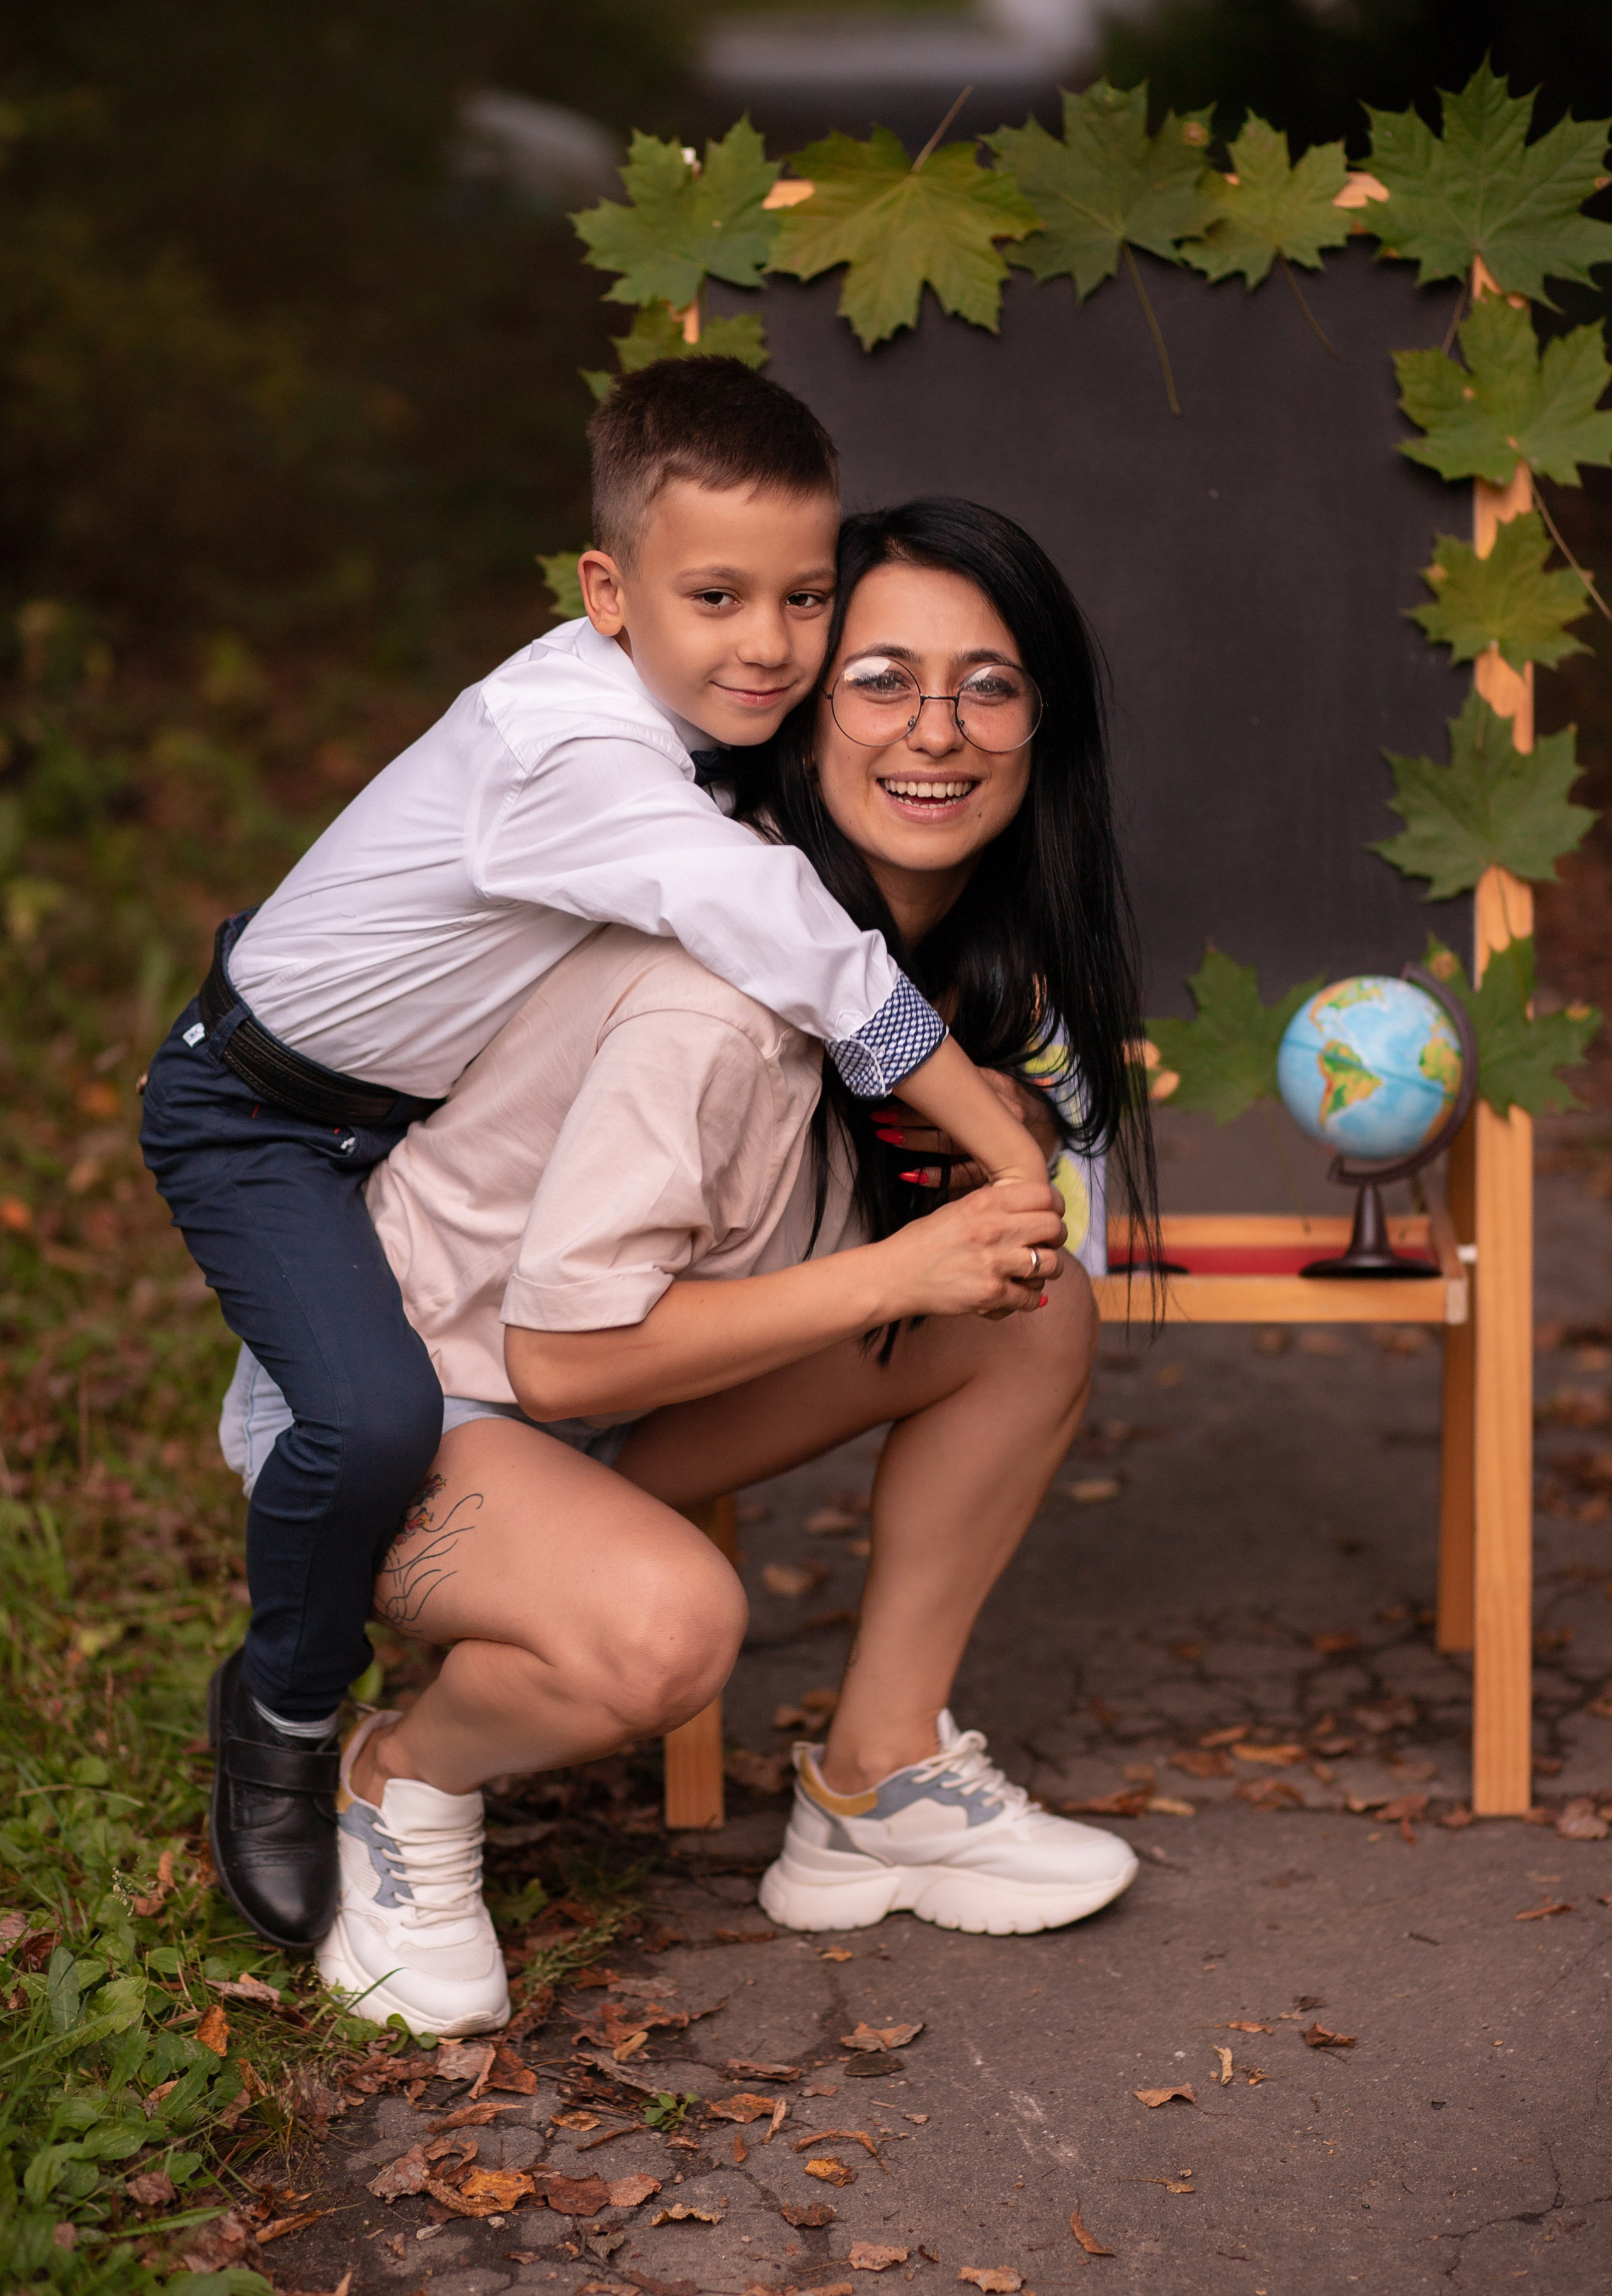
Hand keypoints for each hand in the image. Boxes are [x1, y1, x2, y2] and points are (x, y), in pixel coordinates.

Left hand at [871, 1071, 1058, 1196]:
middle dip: (910, 1116)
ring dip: (915, 1140)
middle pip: (949, 1114)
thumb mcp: (992, 1078)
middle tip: (879, 1118)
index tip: (889, 1088)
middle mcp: (1002, 1114)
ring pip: (950, 1143)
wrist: (1043, 1131)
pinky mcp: (995, 1171)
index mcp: (1000, 1086)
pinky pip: (961, 1176)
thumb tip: (922, 1052)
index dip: (920, 1091)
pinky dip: (934, 1175)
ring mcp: (999, 1143)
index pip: (954, 1088)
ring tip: (887, 1135)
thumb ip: (968, 1071)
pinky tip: (910, 1175)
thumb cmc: (1006, 1102)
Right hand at [873, 1179, 1066, 1320]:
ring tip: (1033, 1271)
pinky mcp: (990, 1293)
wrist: (894, 1275)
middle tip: (1046, 1244)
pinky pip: (1031, 1297)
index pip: (1044, 1196)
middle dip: (1056, 1238)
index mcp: (984, 1202)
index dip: (1055, 1206)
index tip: (1052, 1215)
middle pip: (1054, 1228)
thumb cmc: (924, 1241)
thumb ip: (995, 1207)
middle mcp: (992, 1228)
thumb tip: (1035, 1209)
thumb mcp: (958, 1209)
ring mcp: (993, 1262)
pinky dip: (1028, 1298)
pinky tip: (1016, 1293)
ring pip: (1049, 1264)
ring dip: (1046, 1270)